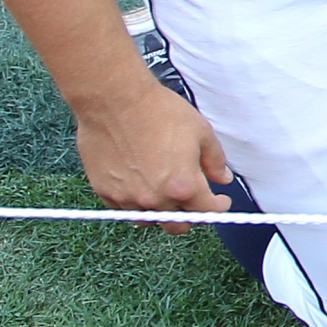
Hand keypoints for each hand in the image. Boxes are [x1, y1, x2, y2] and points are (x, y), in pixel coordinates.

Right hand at [70, 76, 230, 229]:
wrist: (114, 100)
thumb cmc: (158, 111)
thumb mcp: (201, 132)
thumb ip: (214, 161)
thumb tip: (222, 178)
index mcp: (183, 186)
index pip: (207, 211)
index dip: (219, 206)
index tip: (220, 201)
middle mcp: (155, 198)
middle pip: (177, 225)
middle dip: (191, 217)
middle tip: (194, 203)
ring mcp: (127, 198)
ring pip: (149, 220)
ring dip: (161, 212)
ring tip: (165, 196)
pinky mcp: (105, 191)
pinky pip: (123, 209)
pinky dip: (135, 205)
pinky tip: (141, 188)